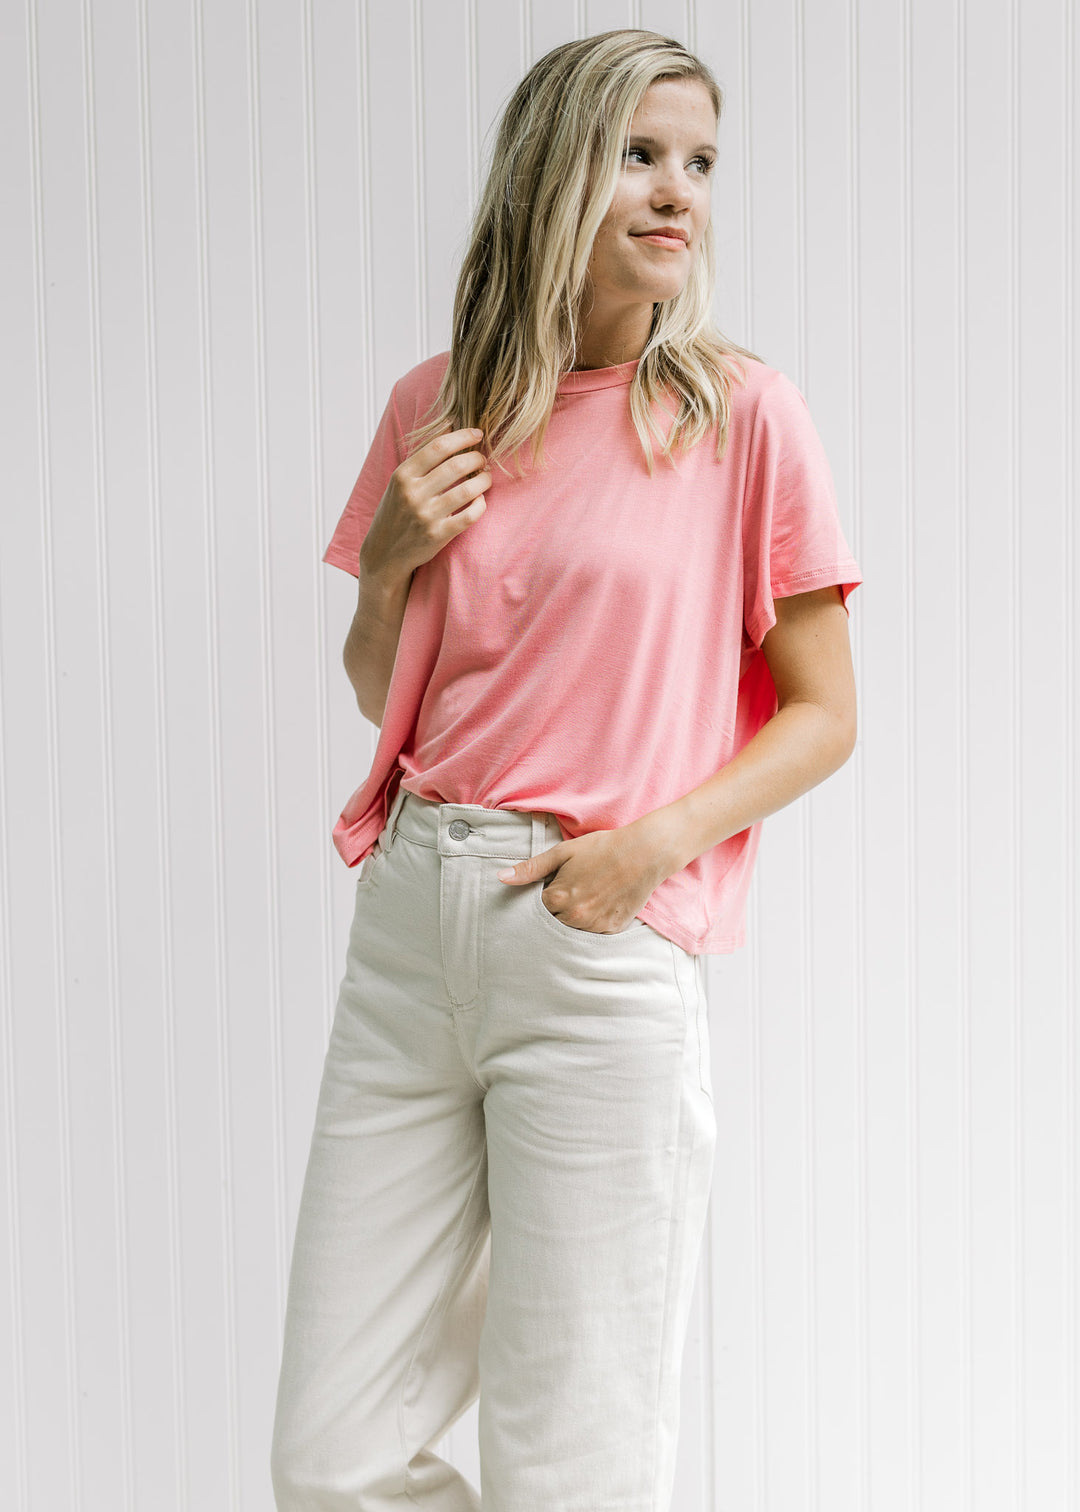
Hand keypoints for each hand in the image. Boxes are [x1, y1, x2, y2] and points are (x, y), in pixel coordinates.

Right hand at [360, 425, 491, 582]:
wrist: (384, 553)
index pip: (438, 447)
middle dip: (477, 458)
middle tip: (482, 460)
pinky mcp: (438, 535)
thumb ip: (422, 459)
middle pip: (457, 465)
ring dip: (483, 480)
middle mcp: (413, 494)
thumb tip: (450, 426)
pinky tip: (480, 500)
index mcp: (402, 476)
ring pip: (467, 490)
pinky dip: (480, 504)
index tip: (477, 434)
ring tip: (485, 478)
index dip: (463, 437)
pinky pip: (470, 515)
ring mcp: (426, 516)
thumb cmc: (397, 511)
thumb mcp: (400, 482)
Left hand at [496, 821, 667, 933]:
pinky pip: (594, 933)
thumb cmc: (602, 848)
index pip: (536, 908)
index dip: (544, 896)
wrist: (644, 853)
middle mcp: (574, 916)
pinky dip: (594, 922)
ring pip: (573, 929)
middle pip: (553, 922)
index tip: (554, 886)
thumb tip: (501, 878)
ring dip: (575, 917)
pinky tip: (602, 903)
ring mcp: (594, 926)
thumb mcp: (563, 852)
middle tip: (573, 890)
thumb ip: (531, 868)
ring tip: (589, 894)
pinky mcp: (612, 930)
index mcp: (558, 898)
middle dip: (557, 910)